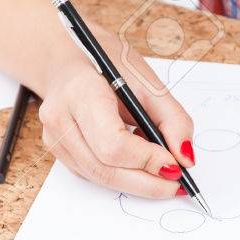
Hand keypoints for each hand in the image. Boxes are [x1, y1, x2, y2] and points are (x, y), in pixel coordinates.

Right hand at [38, 25, 193, 197]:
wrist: (68, 56)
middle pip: (105, 168)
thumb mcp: (147, 80)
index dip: (147, 160)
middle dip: (146, 182)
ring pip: (100, 177)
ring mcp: (54, 138)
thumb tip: (185, 158)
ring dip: (137, 182)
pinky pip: (94, 175)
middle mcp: (60, 118)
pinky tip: (139, 165)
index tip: (175, 166)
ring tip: (161, 173)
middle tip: (176, 183)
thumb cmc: (106, 63)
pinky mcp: (58, 151)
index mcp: (80, 92)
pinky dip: (122, 175)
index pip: (113, 143)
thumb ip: (172, 119)